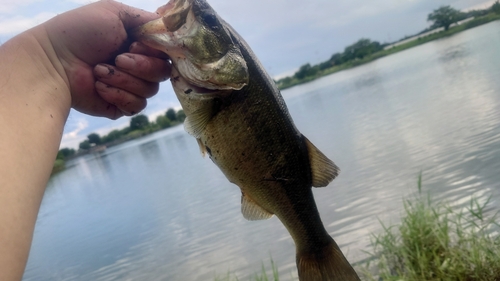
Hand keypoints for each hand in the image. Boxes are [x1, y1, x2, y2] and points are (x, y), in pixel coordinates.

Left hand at [41, 0, 170, 118]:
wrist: (54, 60)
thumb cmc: (80, 32)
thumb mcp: (116, 13)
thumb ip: (149, 20)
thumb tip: (172, 32)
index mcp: (138, 45)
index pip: (166, 53)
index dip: (155, 51)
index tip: (134, 43)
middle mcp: (137, 66)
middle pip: (163, 73)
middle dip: (140, 65)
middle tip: (117, 58)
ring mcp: (130, 87)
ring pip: (150, 90)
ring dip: (124, 79)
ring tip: (99, 70)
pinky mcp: (121, 106)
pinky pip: (137, 106)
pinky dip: (118, 94)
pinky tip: (99, 85)